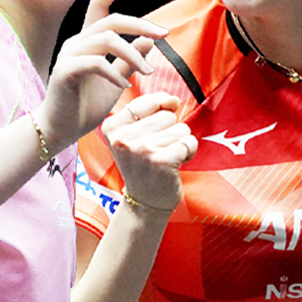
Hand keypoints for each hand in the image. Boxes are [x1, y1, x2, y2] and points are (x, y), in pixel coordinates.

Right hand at [37, 0, 167, 151]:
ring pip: (107, 39)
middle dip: (141, 23)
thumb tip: (149, 38)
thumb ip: (129, 59)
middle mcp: (77, 42)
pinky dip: (114, 73)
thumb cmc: (85, 106)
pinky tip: (124, 87)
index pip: (99, 6)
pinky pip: (95, 63)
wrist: (61, 130)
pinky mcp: (65, 72)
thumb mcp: (116, 79)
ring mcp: (69, 55)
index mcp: (88, 41)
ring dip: (133, 54)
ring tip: (147, 72)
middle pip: (112, 20)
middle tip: (164, 34)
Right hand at [103, 92, 197, 211]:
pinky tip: (176, 162)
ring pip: (180, 127)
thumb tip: (173, 100)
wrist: (144, 202)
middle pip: (167, 115)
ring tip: (166, 156)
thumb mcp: (134, 134)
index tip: (155, 130)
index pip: (148, 101)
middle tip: (159, 149)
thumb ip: (151, 109)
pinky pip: (189, 141)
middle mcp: (123, 138)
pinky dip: (189, 151)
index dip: (161, 110)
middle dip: (170, 131)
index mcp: (112, 126)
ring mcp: (141, 150)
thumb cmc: (143, 163)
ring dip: (179, 142)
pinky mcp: (161, 161)